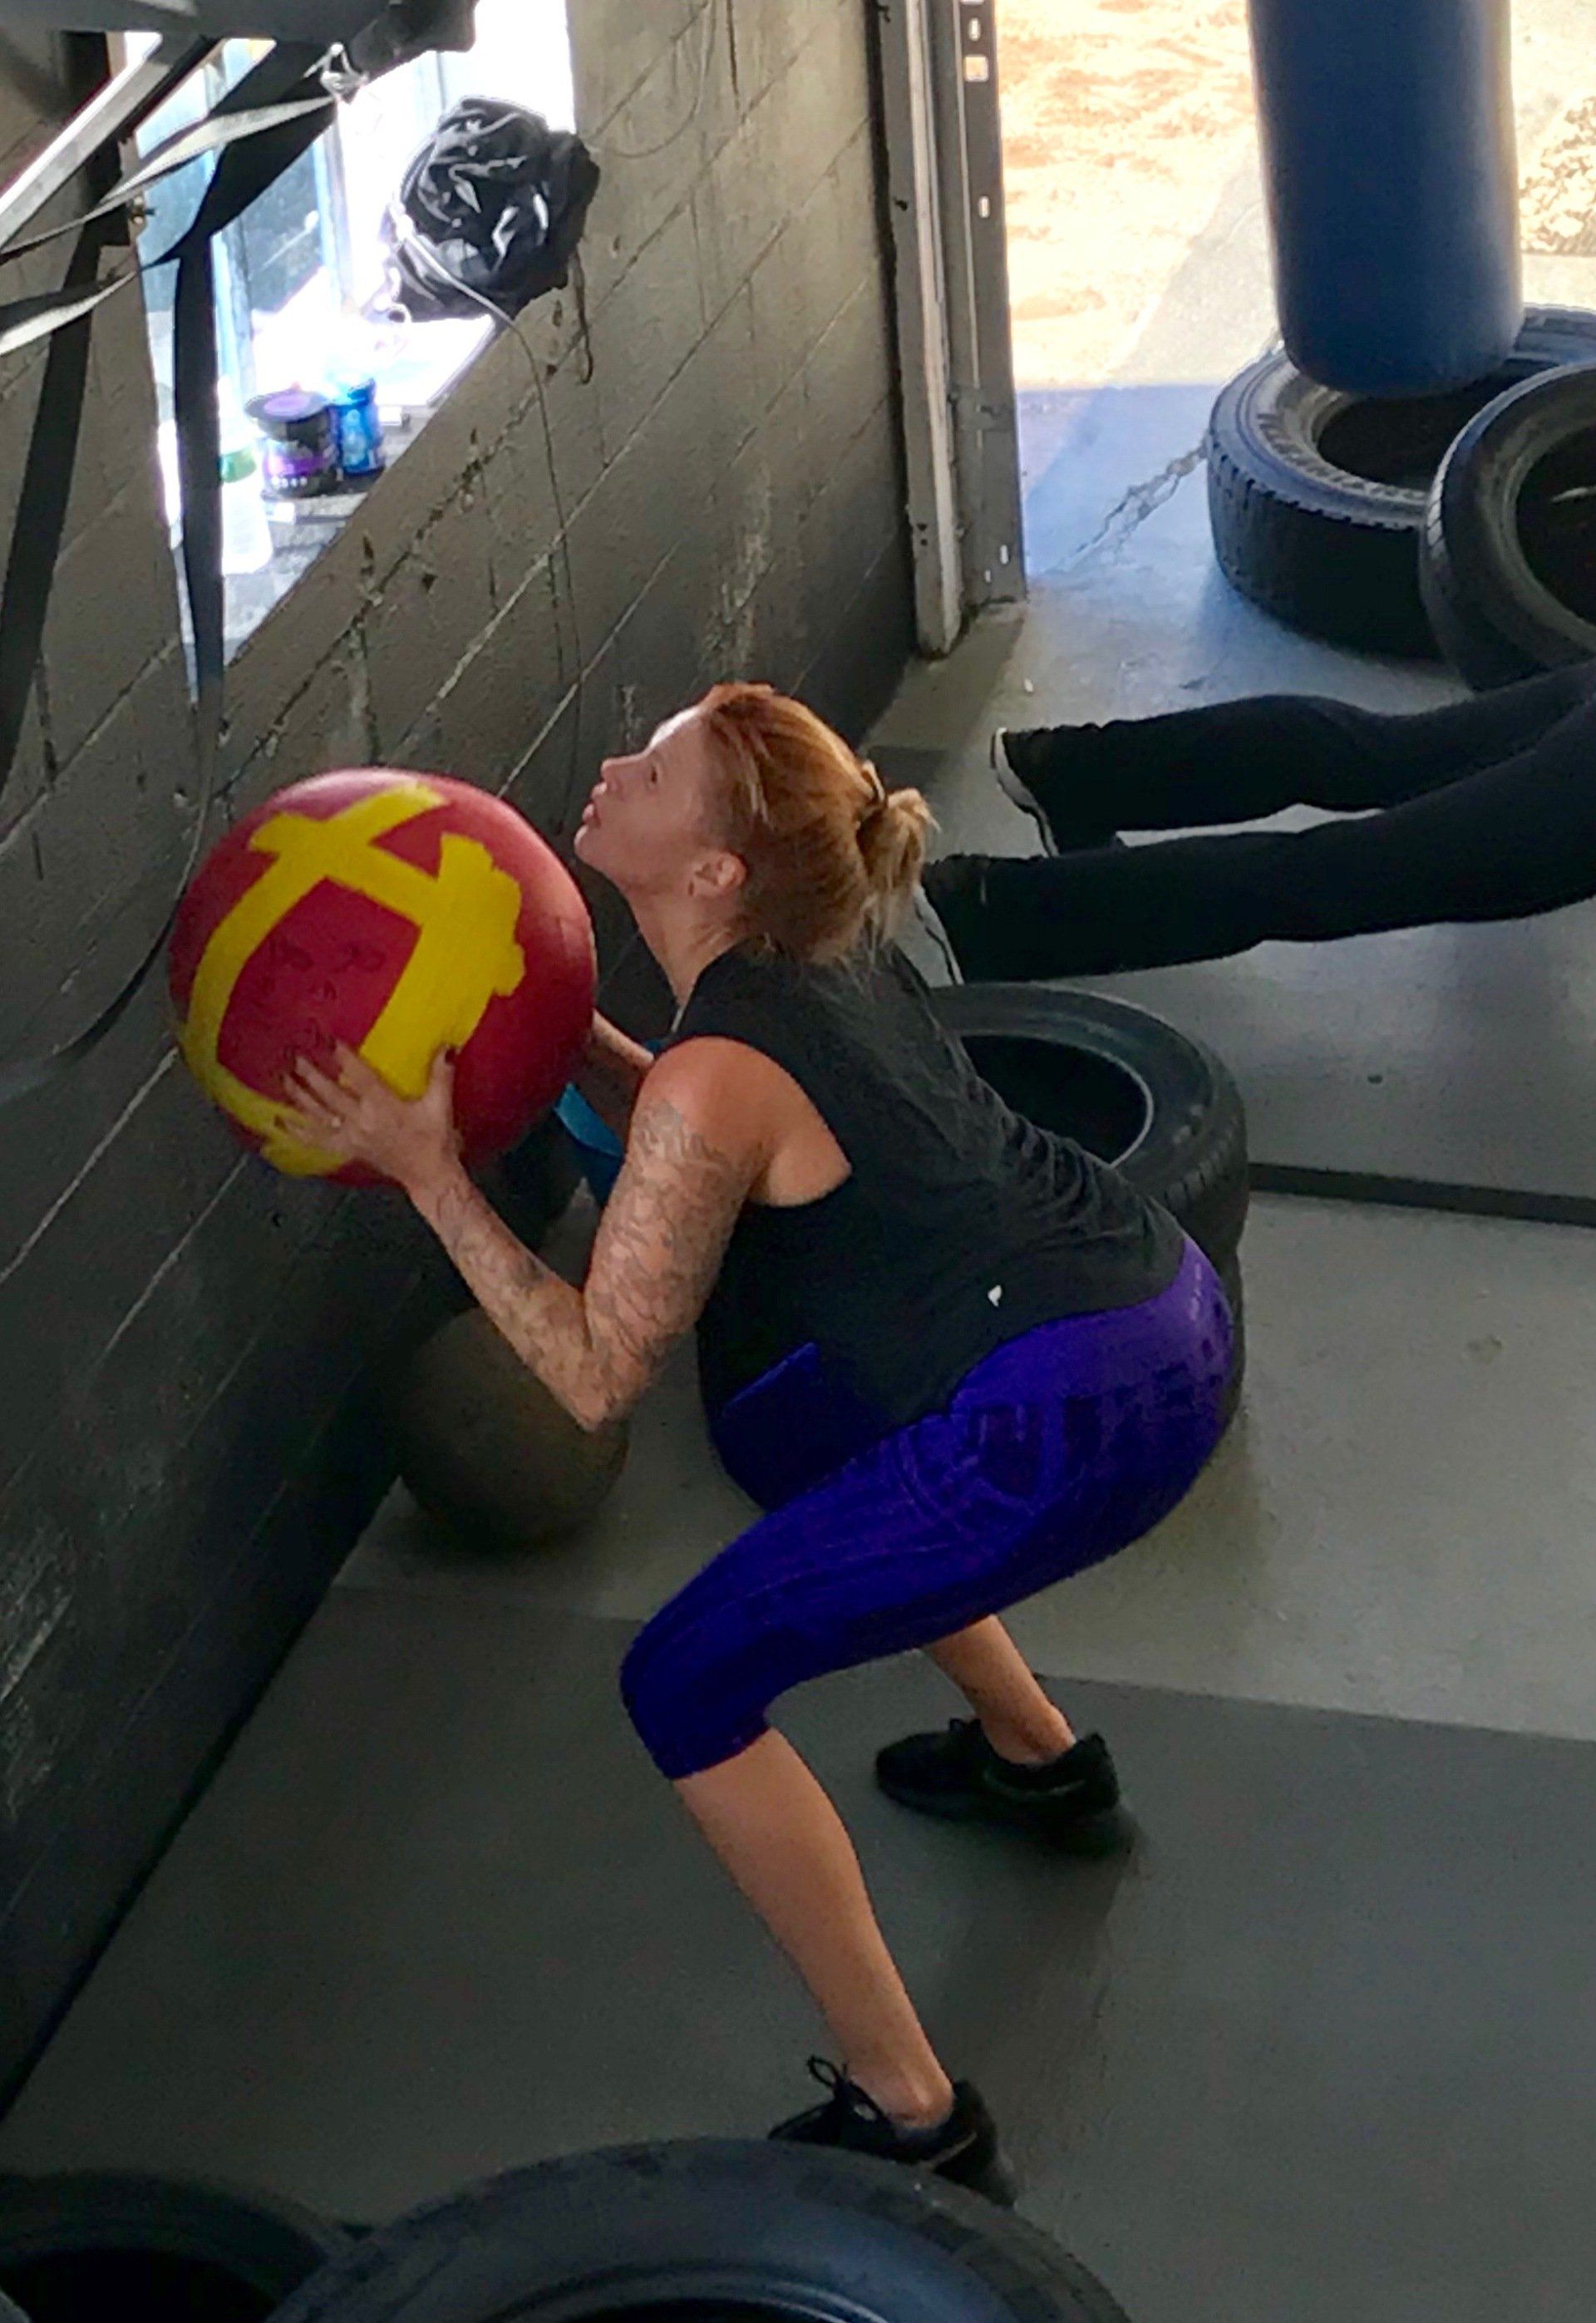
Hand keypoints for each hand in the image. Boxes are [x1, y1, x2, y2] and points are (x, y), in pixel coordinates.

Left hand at [281, 1044, 462, 1195]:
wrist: (428, 1176)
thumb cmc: (434, 1141)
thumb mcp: (440, 1107)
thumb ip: (440, 1075)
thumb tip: (446, 1047)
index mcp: (383, 1108)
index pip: (358, 1078)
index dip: (344, 1058)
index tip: (330, 1041)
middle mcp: (361, 1122)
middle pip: (329, 1095)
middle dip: (311, 1074)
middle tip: (297, 1056)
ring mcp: (351, 1137)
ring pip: (318, 1115)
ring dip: (299, 1097)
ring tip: (285, 1079)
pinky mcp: (347, 1149)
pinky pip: (316, 1139)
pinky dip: (296, 1130)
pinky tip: (281, 1121)